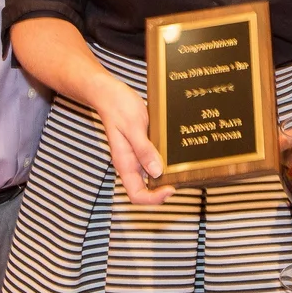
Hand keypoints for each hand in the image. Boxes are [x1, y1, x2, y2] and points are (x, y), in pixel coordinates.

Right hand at [92, 81, 175, 206]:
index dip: (153, 199)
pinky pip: (153, 161)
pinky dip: (165, 163)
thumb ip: (144, 149)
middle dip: (162, 191)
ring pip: (150, 177)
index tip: (170, 189)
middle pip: (145, 190)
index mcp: (124, 163)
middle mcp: (130, 163)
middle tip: (180, 181)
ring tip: (181, 171)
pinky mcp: (142, 146)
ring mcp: (136, 156)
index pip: (136, 194)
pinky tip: (176, 156)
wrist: (110, 93)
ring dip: (165, 178)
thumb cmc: (118, 107)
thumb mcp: (134, 126)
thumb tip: (157, 171)